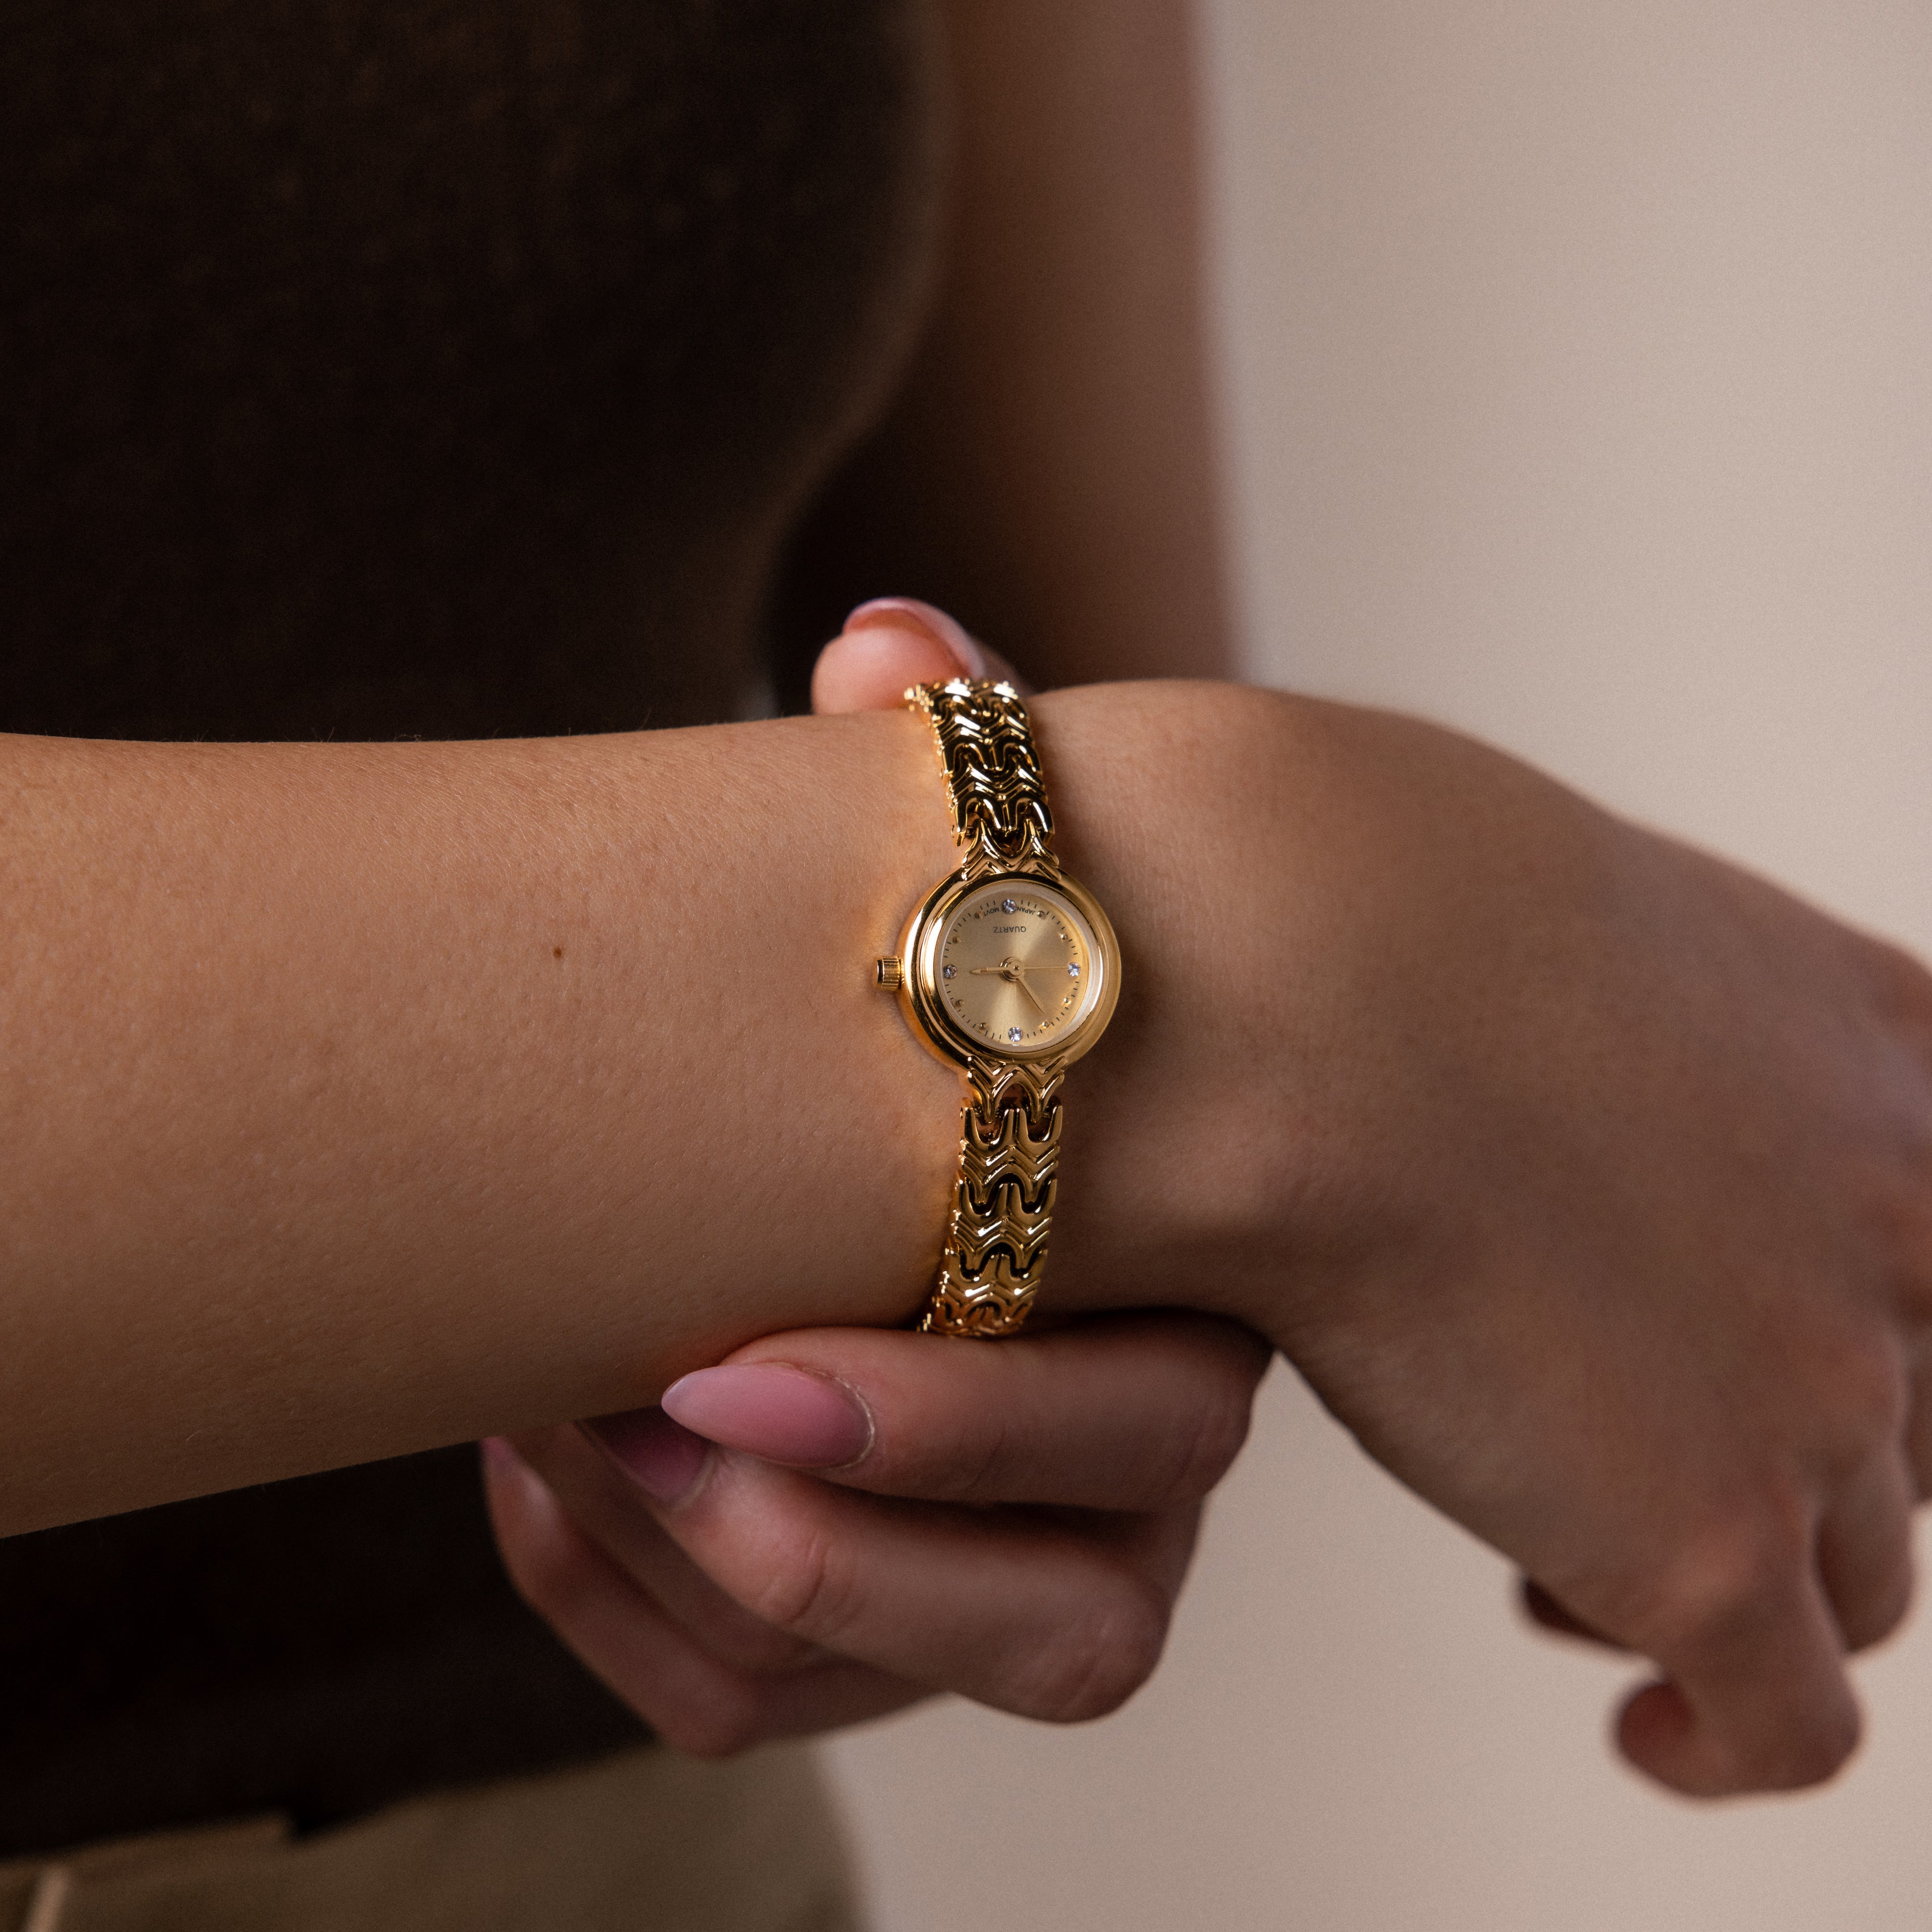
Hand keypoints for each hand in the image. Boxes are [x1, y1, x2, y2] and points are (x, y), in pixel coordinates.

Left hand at [483, 602, 1271, 1752]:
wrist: (929, 1103)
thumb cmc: (959, 1000)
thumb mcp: (976, 890)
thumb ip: (964, 776)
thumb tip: (888, 639)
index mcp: (1194, 1301)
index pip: (1149, 1435)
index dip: (947, 1421)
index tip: (725, 1346)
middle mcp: (1140, 1473)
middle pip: (1076, 1619)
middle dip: (831, 1532)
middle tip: (628, 1401)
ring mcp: (1020, 1564)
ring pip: (902, 1686)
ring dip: (706, 1582)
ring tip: (554, 1431)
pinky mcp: (885, 1626)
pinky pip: (760, 1705)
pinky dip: (629, 1614)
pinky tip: (537, 1472)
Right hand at [1015, 674, 1931, 1798]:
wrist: (1272, 982)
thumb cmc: (1341, 897)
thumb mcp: (1554, 899)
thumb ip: (1607, 994)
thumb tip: (1498, 1046)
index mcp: (1879, 1047)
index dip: (1877, 1321)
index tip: (1768, 1354)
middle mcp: (1903, 1225)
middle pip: (1930, 1419)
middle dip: (1813, 1457)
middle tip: (1655, 1450)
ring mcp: (1823, 1395)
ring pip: (1863, 1570)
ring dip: (1742, 1584)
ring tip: (1575, 1564)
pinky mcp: (1706, 1546)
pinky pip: (1787, 1725)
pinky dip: (1719, 1738)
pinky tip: (1644, 1730)